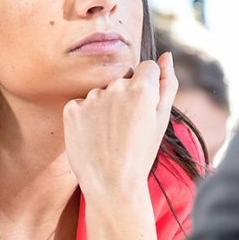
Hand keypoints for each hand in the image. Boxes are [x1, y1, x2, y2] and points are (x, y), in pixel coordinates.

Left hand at [63, 53, 176, 196]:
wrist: (112, 184)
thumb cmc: (141, 153)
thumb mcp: (161, 119)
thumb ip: (166, 83)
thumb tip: (166, 55)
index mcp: (142, 87)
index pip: (146, 67)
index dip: (146, 87)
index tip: (142, 107)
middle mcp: (115, 87)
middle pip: (121, 81)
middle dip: (124, 98)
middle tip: (125, 129)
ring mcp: (91, 98)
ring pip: (100, 94)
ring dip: (103, 108)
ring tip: (108, 136)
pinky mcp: (72, 110)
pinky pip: (80, 105)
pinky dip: (85, 118)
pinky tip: (92, 137)